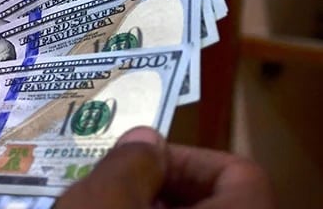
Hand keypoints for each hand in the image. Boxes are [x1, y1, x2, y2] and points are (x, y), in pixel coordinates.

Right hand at [55, 127, 275, 208]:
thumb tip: (145, 140)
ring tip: (99, 200)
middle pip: (212, 201)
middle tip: (114, 179)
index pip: (242, 175)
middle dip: (158, 183)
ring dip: (144, 205)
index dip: (192, 157)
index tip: (143, 157)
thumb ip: (129, 163)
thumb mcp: (103, 205)